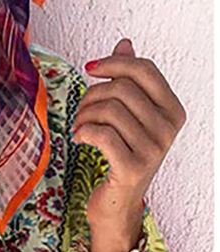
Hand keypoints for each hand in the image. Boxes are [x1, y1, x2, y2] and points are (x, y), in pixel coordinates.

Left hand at [71, 37, 186, 219]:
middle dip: (92, 95)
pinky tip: (79, 139)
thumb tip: (124, 44)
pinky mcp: (132, 168)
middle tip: (81, 112)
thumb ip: (129, 82)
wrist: (117, 206)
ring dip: (84, 116)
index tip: (90, 69)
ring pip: (109, 110)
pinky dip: (83, 132)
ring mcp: (153, 150)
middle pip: (122, 89)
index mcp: (173, 111)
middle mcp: (168, 130)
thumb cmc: (121, 159)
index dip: (113, 63)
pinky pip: (101, 134)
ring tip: (79, 128)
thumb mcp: (128, 118)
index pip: (144, 70)